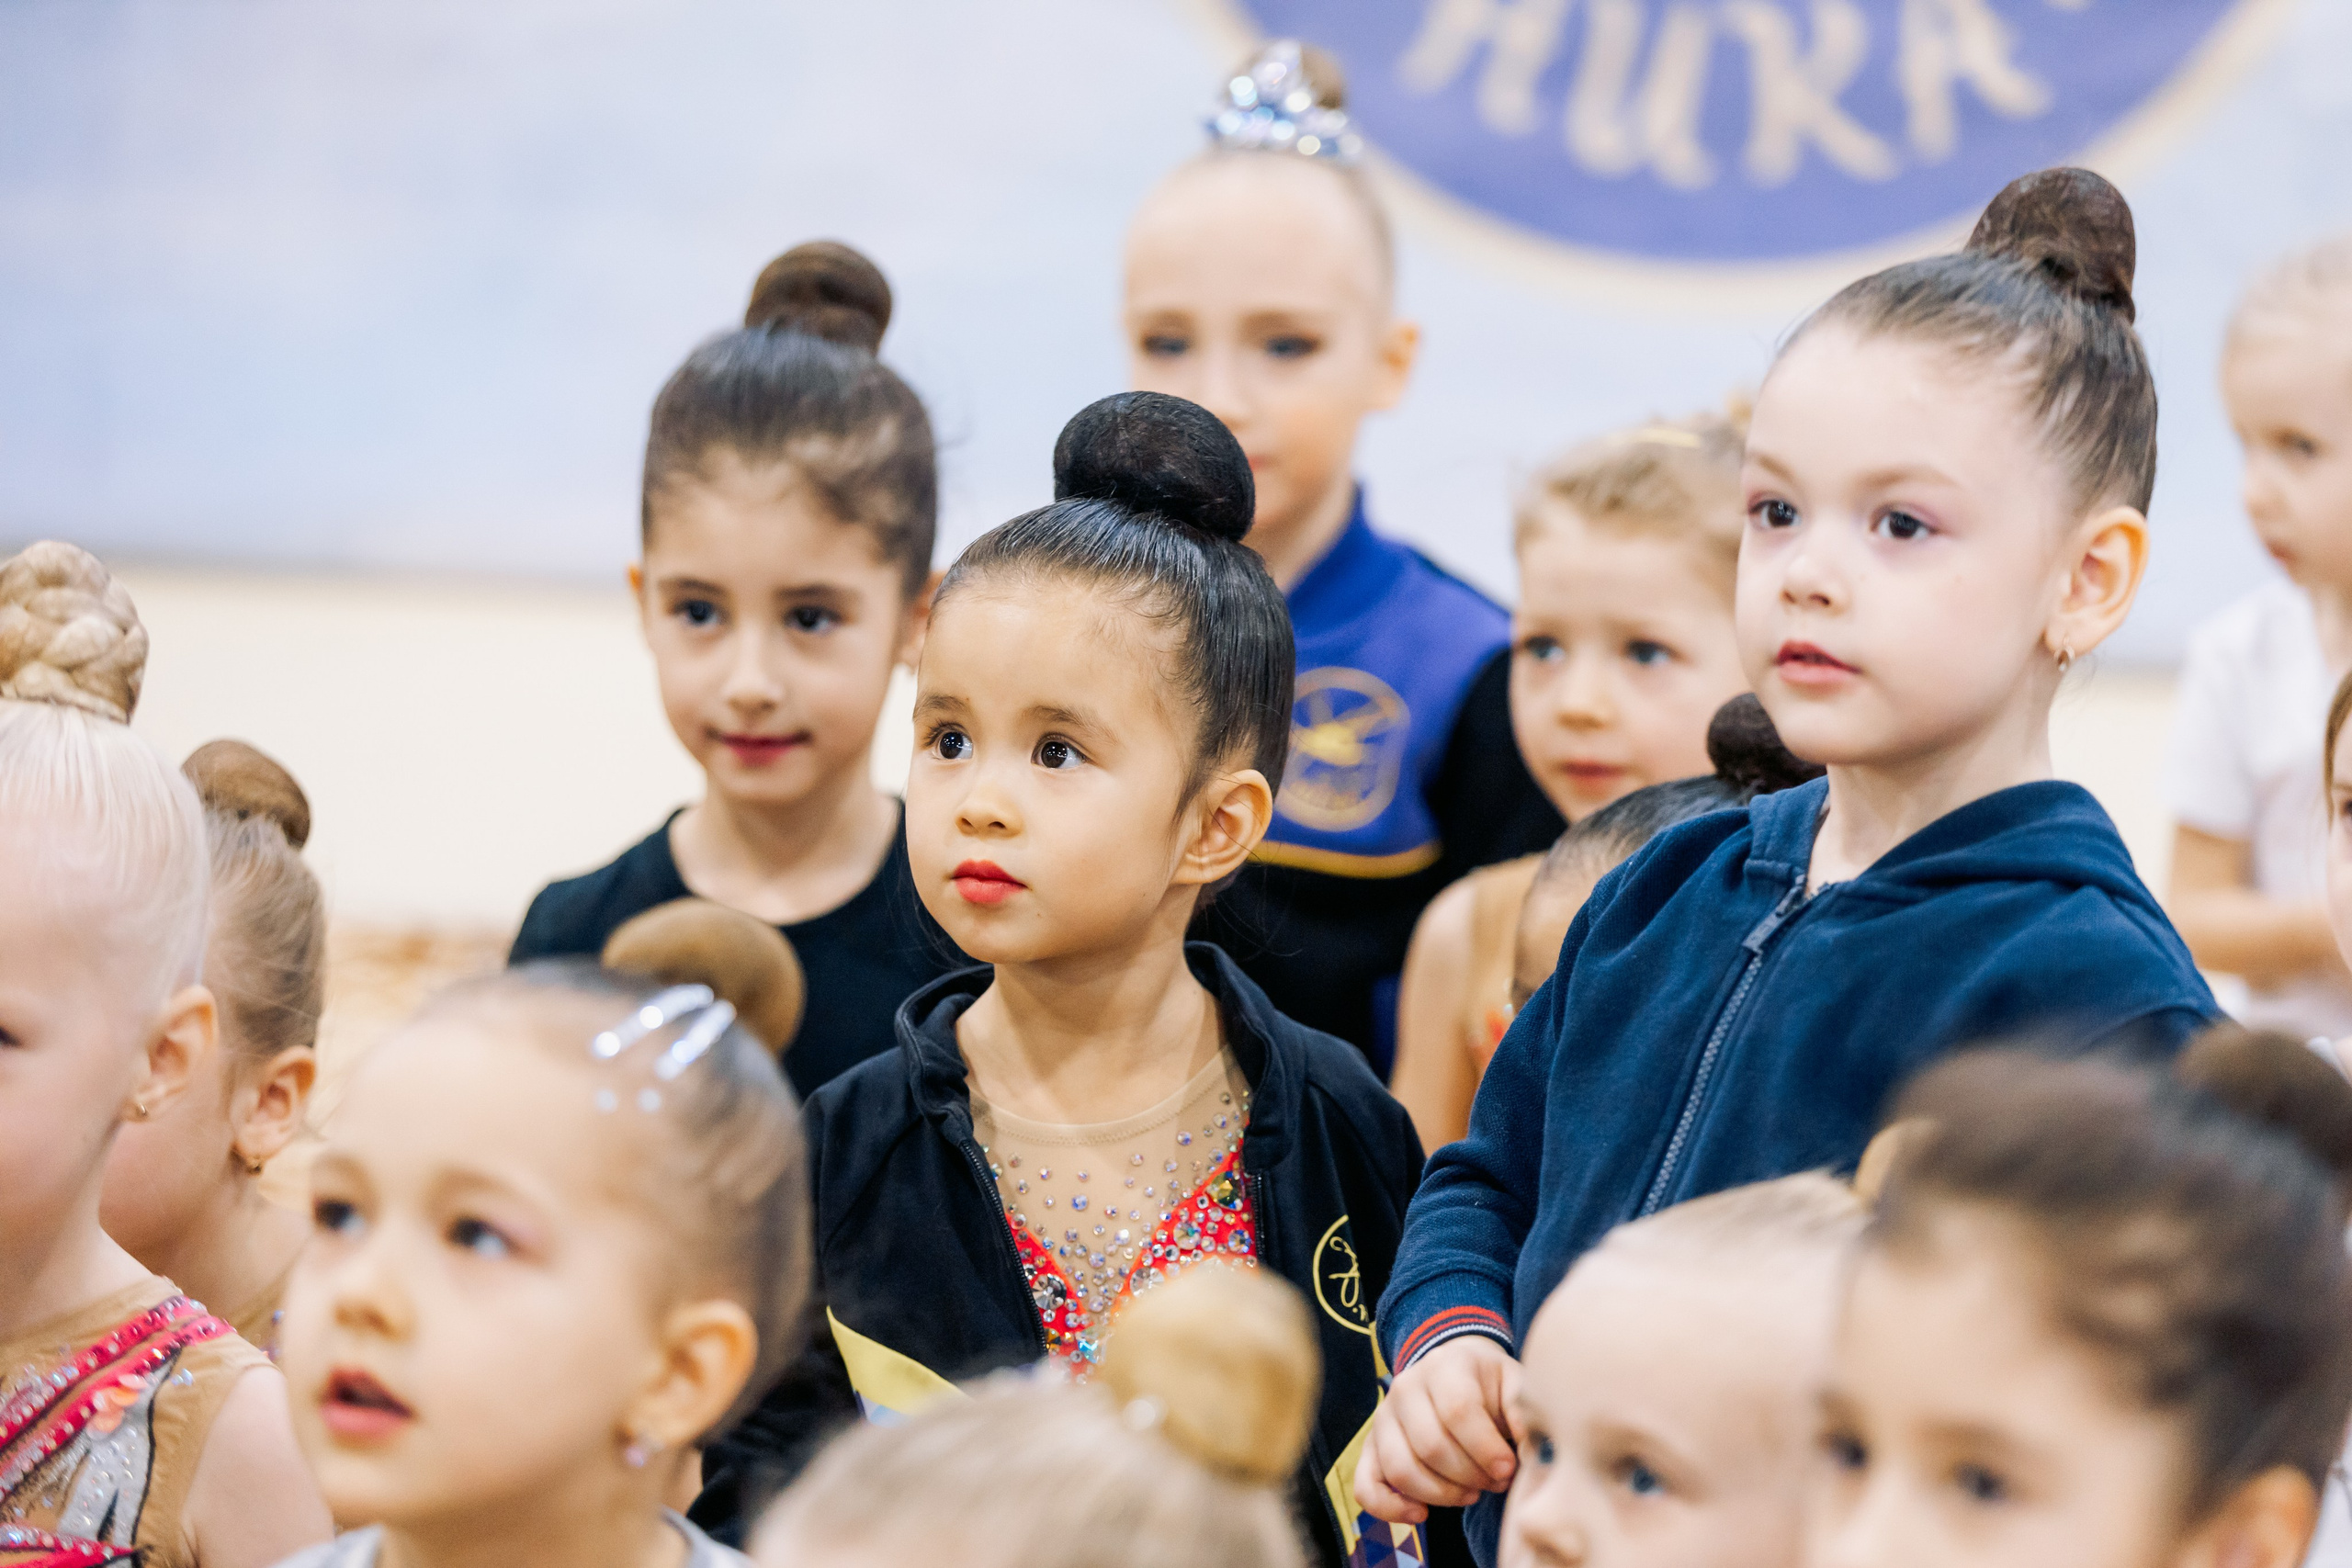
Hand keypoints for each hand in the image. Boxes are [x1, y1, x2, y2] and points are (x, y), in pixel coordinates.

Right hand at [1355, 1335, 1521, 1523]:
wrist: (1455, 1373)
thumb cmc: (1490, 1386)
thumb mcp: (1514, 1384)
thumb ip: (1523, 1412)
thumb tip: (1526, 1448)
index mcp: (1444, 1366)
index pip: (1458, 1411)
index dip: (1486, 1449)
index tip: (1508, 1468)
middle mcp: (1405, 1387)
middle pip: (1430, 1446)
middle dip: (1470, 1476)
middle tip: (1495, 1482)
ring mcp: (1383, 1417)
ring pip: (1401, 1469)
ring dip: (1441, 1494)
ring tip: (1471, 1493)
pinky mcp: (1370, 1446)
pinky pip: (1365, 1485)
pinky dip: (1390, 1508)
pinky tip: (1421, 1514)